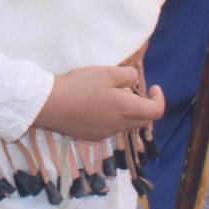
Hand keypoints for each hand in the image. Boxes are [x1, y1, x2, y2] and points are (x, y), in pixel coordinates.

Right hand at [34, 66, 165, 140]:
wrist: (49, 104)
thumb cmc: (80, 86)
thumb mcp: (107, 72)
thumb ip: (128, 75)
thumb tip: (135, 82)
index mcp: (127, 110)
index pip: (156, 111)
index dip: (159, 99)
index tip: (152, 87)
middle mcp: (119, 126)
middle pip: (142, 119)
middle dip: (142, 105)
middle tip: (130, 89)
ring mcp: (105, 133)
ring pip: (125, 123)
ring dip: (125, 111)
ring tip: (109, 94)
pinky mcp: (91, 136)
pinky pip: (109, 127)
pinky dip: (110, 117)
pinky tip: (94, 105)